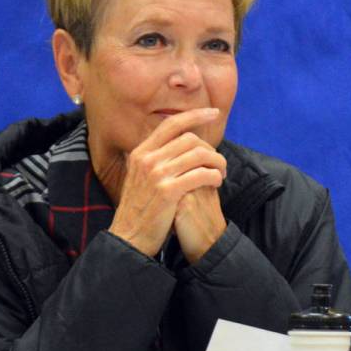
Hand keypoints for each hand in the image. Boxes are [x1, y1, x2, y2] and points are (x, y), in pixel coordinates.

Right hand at [108, 108, 226, 256]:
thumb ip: (153, 160)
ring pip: (198, 155)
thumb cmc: (139, 211)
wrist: (128, 238)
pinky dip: (214, 176)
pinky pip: (200, 175)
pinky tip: (218, 182)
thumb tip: (173, 145)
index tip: (213, 112)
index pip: (171, 124)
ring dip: (217, 162)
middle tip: (220, 161)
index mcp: (140, 153)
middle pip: (189, 139)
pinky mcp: (168, 192)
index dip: (194, 115)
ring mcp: (156, 175)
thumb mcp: (139, 178)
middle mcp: (147, 160)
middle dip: (211, 148)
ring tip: (222, 173)